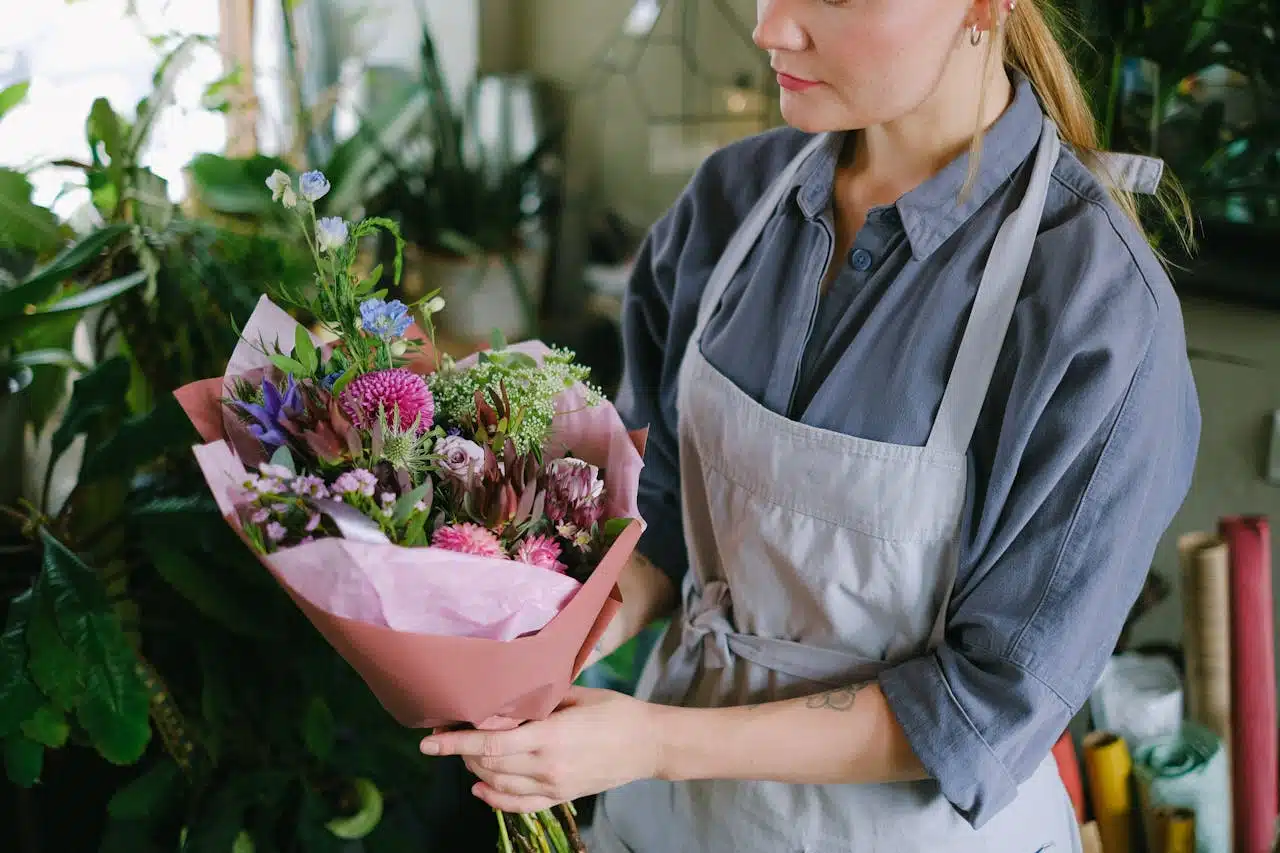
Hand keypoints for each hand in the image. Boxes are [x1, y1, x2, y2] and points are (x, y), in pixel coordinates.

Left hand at [419, 687, 663, 812]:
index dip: (455, 744)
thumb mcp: (577, 696)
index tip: (429, 741)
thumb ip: (540, 700)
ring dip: (476, 769)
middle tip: (451, 732)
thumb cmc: (616, 711)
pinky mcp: (561, 797)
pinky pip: (518, 804)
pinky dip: (494, 798)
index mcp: (550, 737)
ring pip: (498, 784)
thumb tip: (504, 697)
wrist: (649, 745)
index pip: (490, 744)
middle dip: (462, 751)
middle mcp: (547, 766)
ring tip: (466, 753)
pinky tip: (480, 788)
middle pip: (488, 764)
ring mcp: (553, 786)